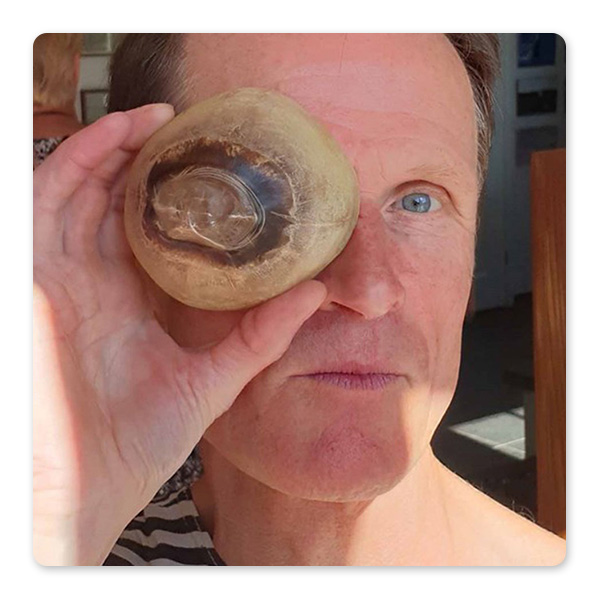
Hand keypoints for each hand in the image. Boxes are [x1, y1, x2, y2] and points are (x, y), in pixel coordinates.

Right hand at [33, 106, 326, 564]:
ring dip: (106, 148)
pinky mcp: (32, 279)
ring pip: (73, 189)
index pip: (140, 231)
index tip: (206, 162)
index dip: (164, 193)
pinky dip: (72, 163)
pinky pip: (42, 203)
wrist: (88, 488)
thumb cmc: (137, 442)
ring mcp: (57, 278)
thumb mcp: (214, 377)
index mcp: (126, 302)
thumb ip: (260, 334)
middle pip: (106, 202)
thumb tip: (317, 291)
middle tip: (179, 128)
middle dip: (135, 159)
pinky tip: (111, 137)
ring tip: (152, 119)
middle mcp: (90, 283)